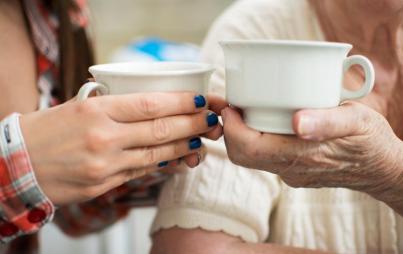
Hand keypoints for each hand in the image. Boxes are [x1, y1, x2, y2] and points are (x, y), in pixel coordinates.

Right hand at [20, 92, 225, 205]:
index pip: (150, 104)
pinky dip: (164, 165)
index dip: (181, 102)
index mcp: (97, 110)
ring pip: (156, 154)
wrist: (17, 164)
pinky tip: (179, 160)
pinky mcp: (104, 184)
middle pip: (161, 130)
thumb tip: (152, 106)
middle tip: (211, 120)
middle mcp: (104, 137)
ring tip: (202, 141)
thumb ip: (114, 106)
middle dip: (193, 124)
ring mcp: (105, 164)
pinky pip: (142, 173)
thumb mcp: (79, 106)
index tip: (199, 100)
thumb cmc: (48, 130)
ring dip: (184, 147)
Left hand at [221, 102, 402, 213]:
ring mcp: (291, 173)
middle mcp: (291, 169)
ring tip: (244, 110)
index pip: (248, 149)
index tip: (230, 106)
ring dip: (241, 135)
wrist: (383, 169)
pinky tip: (265, 121)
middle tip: (232, 106)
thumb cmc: (371, 141)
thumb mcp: (356, 121)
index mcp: (302, 155)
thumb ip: (327, 122)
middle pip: (243, 155)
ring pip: (252, 157)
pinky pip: (265, 157)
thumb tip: (297, 122)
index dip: (232, 128)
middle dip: (230, 131)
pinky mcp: (294, 171)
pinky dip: (257, 139)